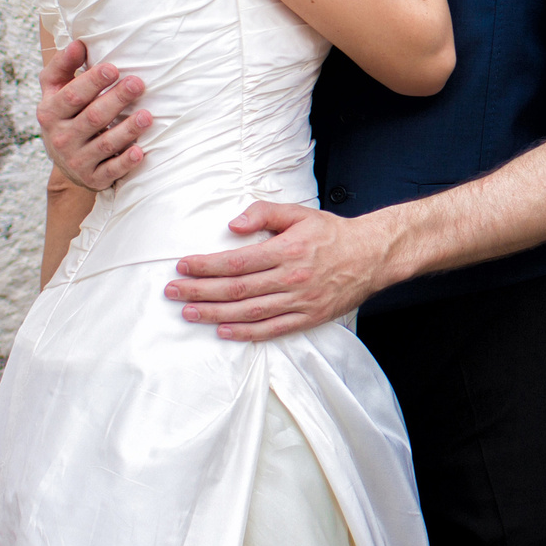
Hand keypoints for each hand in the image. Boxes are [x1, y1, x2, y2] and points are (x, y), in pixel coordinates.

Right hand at [37, 37, 150, 190]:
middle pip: (92, 118)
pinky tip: (139, 152)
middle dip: (116, 99)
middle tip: (138, 83)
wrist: (63, 159)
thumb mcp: (55, 89)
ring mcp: (77, 160)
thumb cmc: (65, 113)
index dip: (93, 82)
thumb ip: (63, 65)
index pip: (73, 96)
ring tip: (147, 116)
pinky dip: (125, 162)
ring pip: (105, 144)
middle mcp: (61, 138)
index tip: (114, 68)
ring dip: (127, 130)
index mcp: (51, 112)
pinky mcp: (93, 178)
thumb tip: (79, 43)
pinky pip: (111, 171)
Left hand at [166, 202, 398, 340]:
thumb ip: (264, 212)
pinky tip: (223, 331)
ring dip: (214, 313)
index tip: (182, 266)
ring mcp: (300, 301)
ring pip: (249, 312)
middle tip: (173, 291)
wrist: (373, 255)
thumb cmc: (333, 233)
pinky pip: (272, 330)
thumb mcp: (300, 213)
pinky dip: (245, 333)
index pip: (236, 262)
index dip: (206, 265)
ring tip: (188, 312)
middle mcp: (291, 278)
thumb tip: (233, 225)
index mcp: (287, 250)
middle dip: (200, 290)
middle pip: (236, 289)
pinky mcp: (308, 317)